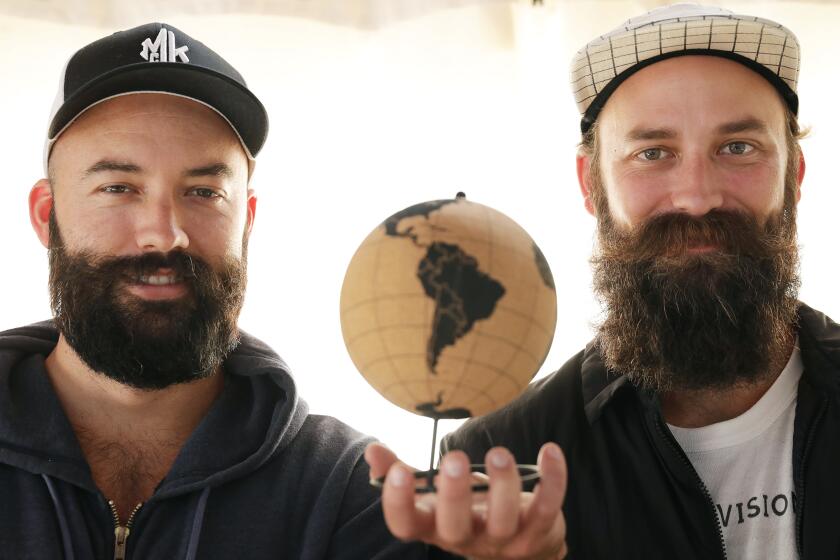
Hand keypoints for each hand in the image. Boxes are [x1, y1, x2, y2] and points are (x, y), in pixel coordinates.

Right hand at [365, 442, 566, 559]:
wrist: (520, 544)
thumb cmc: (466, 511)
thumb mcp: (432, 497)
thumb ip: (403, 474)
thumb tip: (373, 450)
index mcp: (433, 526)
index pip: (407, 527)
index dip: (399, 504)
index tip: (400, 473)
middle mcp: (465, 538)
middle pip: (454, 529)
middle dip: (455, 496)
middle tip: (454, 459)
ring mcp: (502, 540)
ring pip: (502, 521)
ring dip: (502, 485)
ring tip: (498, 454)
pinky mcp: (537, 531)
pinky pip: (545, 508)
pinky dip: (552, 479)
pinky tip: (549, 451)